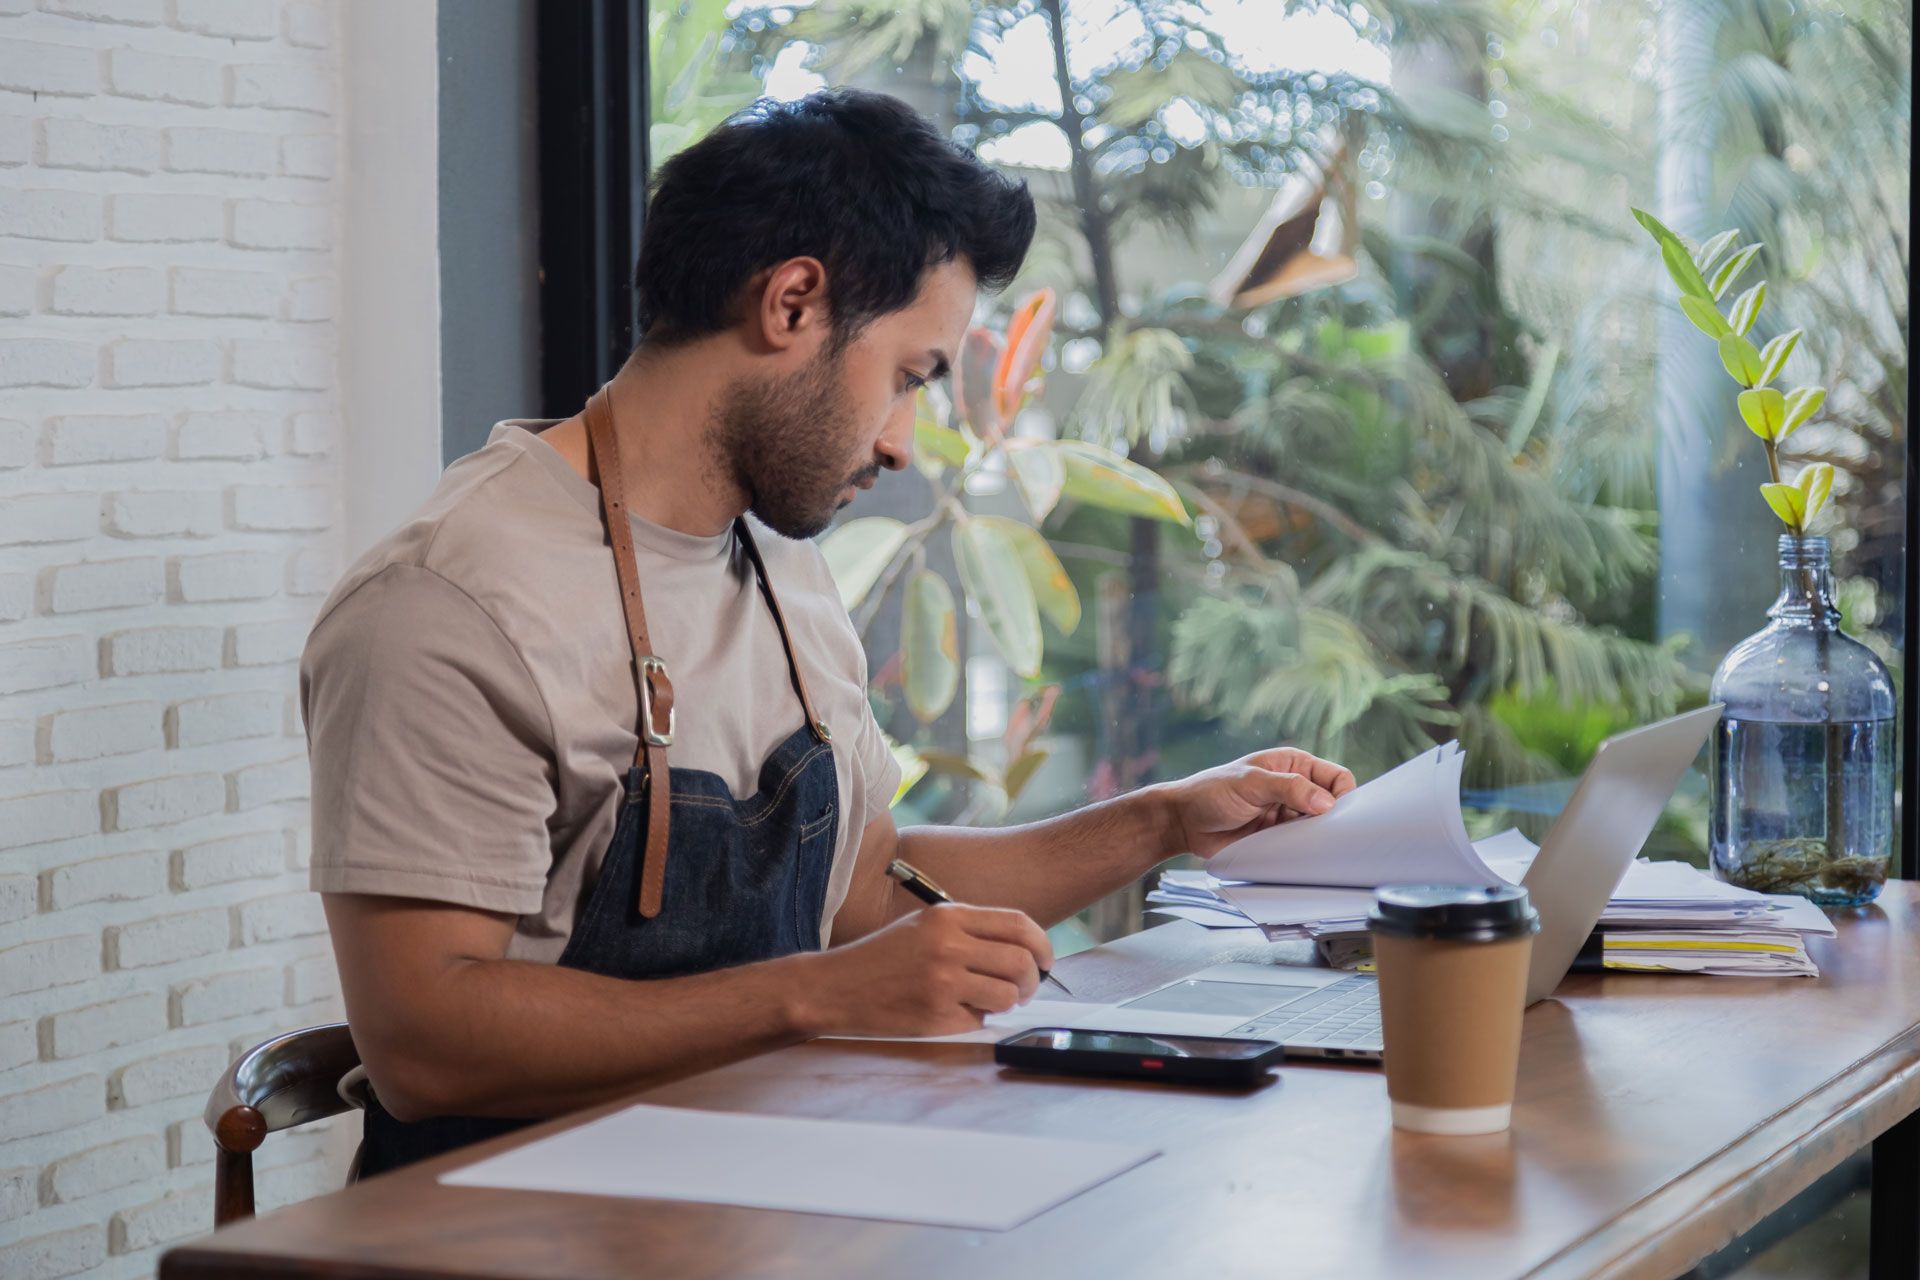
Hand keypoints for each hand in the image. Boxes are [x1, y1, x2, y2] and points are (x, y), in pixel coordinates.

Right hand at [796, 903, 1053, 1037]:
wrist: (835, 987)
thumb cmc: (883, 957)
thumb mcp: (924, 925)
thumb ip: (969, 930)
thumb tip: (1022, 948)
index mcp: (948, 916)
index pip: (1019, 925)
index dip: (1042, 945)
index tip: (1045, 960)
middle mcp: (949, 945)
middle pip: (1021, 962)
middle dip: (1032, 981)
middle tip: (1024, 990)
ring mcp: (943, 982)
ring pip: (1007, 996)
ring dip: (1006, 1003)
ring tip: (985, 1002)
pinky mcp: (936, 1016)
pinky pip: (979, 1021)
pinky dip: (975, 1020)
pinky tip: (952, 1012)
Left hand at [1156, 747, 1356, 858]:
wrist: (1184, 823)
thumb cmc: (1211, 792)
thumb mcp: (1250, 783)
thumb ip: (1288, 789)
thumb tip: (1327, 802)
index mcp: (1293, 765)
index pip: (1336, 777)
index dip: (1343, 795)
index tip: (1335, 814)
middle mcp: (1295, 788)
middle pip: (1333, 805)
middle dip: (1332, 819)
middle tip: (1322, 833)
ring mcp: (1287, 814)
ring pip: (1319, 827)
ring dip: (1316, 836)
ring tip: (1305, 844)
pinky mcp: (1278, 836)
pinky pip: (1302, 844)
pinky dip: (1304, 850)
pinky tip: (1297, 854)